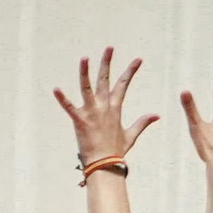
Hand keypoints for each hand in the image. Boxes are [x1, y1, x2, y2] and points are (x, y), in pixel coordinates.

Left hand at [53, 47, 160, 166]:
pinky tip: (55, 89)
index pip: (124, 85)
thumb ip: (143, 123)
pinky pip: (69, 107)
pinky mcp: (79, 120)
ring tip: (85, 58)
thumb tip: (157, 115)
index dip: (131, 71)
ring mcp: (91, 113)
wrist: (104, 165)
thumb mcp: (131, 135)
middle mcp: (103, 107)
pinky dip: (62, 99)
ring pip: (87, 88)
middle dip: (107, 63)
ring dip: (85, 72)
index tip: (137, 59)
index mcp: (115, 109)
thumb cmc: (116, 152)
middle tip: (109, 48)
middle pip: (105, 80)